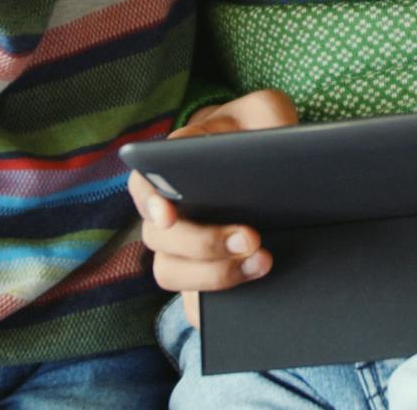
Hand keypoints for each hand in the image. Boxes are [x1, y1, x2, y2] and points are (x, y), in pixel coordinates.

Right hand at [127, 89, 298, 327]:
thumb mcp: (267, 111)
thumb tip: (269, 148)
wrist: (272, 172)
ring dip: (213, 275)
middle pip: (159, 236)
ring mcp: (181, 249)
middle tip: (251, 237)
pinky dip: (214, 306)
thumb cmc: (259, 134)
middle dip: (204, 242)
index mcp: (171, 165)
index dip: (150, 199)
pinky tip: (252, 297)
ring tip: (263, 262)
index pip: (144, 180)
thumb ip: (265, 115)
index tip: (168, 213)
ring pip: (170, 273)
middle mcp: (166, 211)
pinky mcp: (200, 279)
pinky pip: (193, 304)